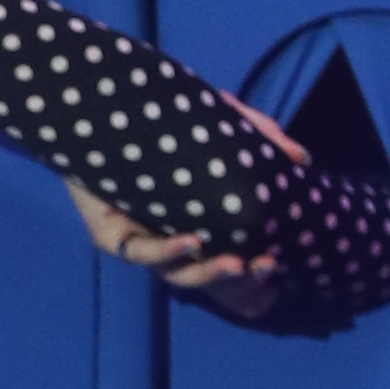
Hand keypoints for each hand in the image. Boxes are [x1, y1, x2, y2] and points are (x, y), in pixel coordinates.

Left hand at [66, 93, 308, 321]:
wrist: (89, 110)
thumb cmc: (152, 121)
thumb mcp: (211, 121)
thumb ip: (255, 133)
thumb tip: (300, 157)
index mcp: (191, 219)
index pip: (225, 256)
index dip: (252, 270)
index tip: (281, 263)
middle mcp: (165, 237)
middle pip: (206, 273)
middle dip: (240, 278)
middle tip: (267, 265)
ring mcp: (138, 240)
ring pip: (177, 273)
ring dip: (209, 272)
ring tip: (237, 264)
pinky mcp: (110, 237)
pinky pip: (142, 253)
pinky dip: (168, 250)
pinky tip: (191, 240)